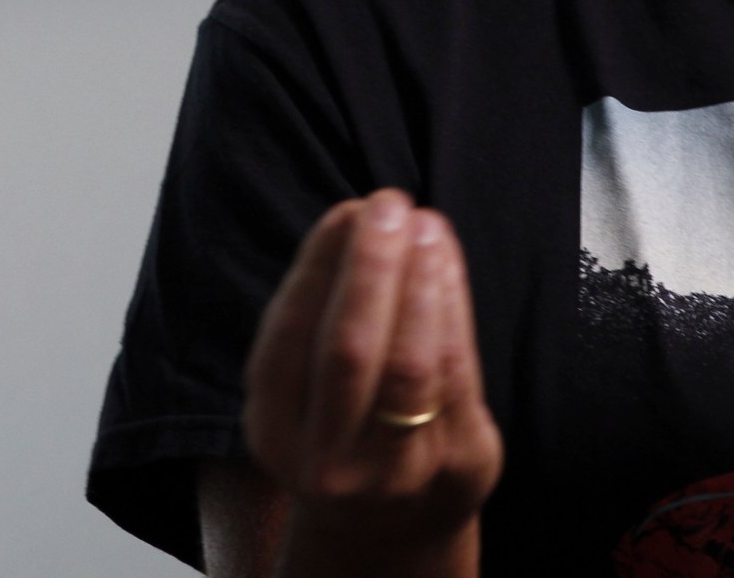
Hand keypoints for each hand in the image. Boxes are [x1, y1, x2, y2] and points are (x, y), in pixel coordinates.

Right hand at [243, 190, 502, 569]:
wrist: (387, 527)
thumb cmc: (339, 425)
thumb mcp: (300, 387)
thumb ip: (316, 314)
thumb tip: (354, 217)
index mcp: (274, 432)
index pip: (291, 336)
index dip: (320, 265)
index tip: (346, 211)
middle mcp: (329, 461)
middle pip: (348, 349)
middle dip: (370, 266)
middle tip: (387, 205)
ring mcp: (398, 471)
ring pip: (411, 364)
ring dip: (420, 280)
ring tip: (425, 225)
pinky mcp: (459, 464)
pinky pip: (458, 374)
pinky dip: (452, 307)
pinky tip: (445, 265)